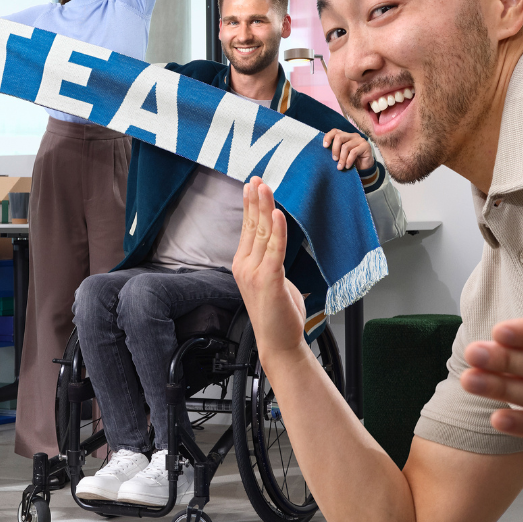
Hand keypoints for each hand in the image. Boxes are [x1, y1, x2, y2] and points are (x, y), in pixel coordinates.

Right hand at [232, 178, 306, 358]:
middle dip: (255, 200)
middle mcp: (245, 266)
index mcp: (243, 265)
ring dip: (264, 208)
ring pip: (261, 233)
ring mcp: (255, 273)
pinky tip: (277, 214)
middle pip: (252, 226)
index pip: (247, 229)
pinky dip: (277, 231)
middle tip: (257, 179)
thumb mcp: (272, 280)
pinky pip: (275, 250)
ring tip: (265, 188)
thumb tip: (276, 244)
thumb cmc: (278, 314)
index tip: (252, 186)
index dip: (250, 206)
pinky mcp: (269, 280)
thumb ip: (270, 261)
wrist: (279, 343)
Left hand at [321, 129, 373, 171]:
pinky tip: (347, 166)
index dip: (328, 137)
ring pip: (346, 146)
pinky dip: (349, 160)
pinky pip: (354, 152)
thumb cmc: (351, 160)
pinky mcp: (366, 146)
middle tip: (334, 159)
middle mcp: (353, 135)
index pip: (335, 131)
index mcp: (346, 136)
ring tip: (340, 166)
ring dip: (342, 158)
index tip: (325, 146)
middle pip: (339, 137)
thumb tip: (325, 149)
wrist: (364, 168)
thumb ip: (335, 150)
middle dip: (335, 149)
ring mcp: (360, 140)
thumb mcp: (341, 154)